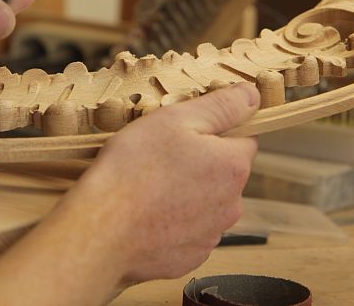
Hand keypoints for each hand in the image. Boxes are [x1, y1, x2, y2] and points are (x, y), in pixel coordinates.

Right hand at [59, 82, 260, 282]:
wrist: (101, 231)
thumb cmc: (134, 170)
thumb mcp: (176, 120)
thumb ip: (221, 106)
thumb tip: (252, 95)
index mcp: (233, 166)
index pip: (243, 139)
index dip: (214, 131)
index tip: (184, 133)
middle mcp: (231, 205)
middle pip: (224, 173)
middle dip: (200, 163)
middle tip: (160, 158)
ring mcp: (210, 235)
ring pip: (206, 203)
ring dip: (187, 194)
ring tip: (149, 188)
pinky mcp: (190, 258)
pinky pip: (188, 231)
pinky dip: (172, 222)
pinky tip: (147, 216)